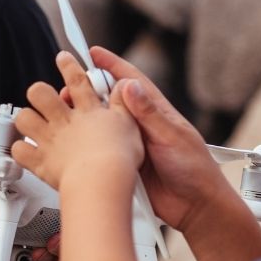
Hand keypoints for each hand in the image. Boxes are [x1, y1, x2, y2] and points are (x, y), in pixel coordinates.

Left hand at [12, 51, 143, 193]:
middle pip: (40, 93)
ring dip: (26, 119)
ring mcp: (50, 140)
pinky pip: (20, 151)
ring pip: (24, 118)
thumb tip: (126, 85)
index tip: (63, 58)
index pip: (76, 79)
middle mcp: (65, 122)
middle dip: (39, 91)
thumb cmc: (118, 157)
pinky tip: (27, 150)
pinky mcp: (41, 162)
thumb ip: (124, 103)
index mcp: (87, 111)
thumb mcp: (130, 124)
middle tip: (43, 97)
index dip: (68, 65)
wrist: (101, 181)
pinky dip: (21, 150)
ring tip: (32, 122)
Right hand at [82, 46, 237, 235]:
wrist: (196, 208)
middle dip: (88, 90)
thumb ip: (150, 113)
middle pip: (109, 100)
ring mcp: (130, 144)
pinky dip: (87, 144)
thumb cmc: (195, 170)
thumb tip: (130, 85)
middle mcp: (140, 125)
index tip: (93, 52)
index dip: (111, 64)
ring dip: (84, 117)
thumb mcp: (172, 137)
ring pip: (102, 124)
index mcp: (155, 112)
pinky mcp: (123, 164)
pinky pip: (101, 149)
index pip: (130, 80)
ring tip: (65, 112)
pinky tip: (73, 142)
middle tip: (67, 88)